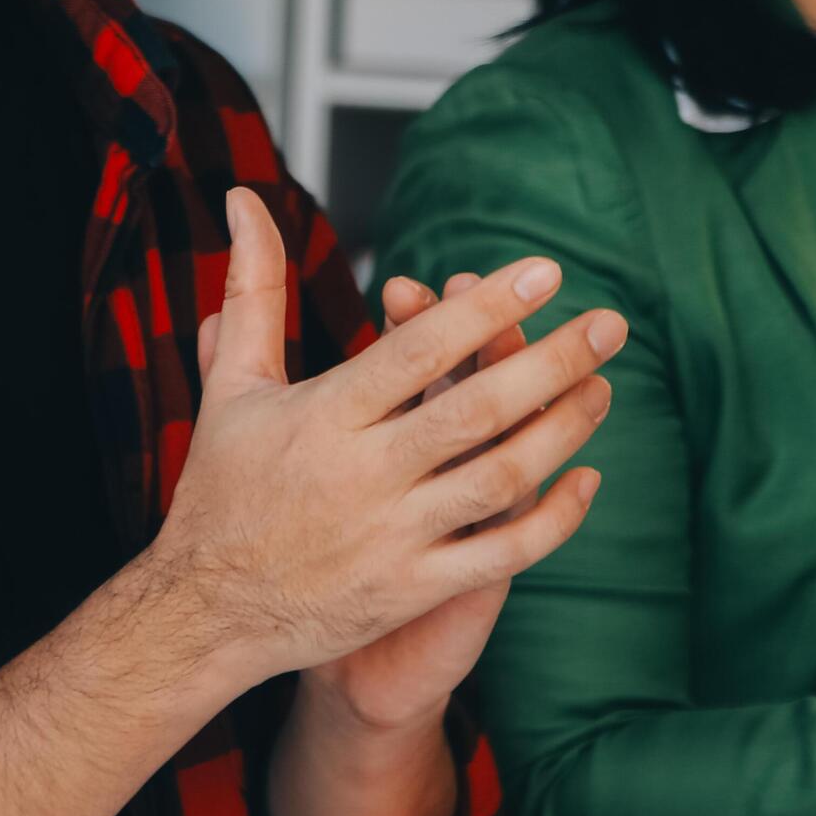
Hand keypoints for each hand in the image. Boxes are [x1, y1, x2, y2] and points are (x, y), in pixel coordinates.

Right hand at [145, 189, 618, 696]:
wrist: (204, 614)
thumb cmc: (220, 492)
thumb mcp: (231, 387)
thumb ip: (253, 291)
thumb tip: (243, 201)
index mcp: (323, 417)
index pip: (418, 350)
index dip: (486, 309)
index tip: (545, 271)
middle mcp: (362, 475)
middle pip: (475, 410)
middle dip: (551, 361)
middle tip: (611, 322)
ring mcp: (391, 538)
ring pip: (499, 479)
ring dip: (563, 431)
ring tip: (604, 386)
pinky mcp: (411, 591)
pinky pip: (500, 555)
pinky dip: (552, 519)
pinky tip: (587, 479)